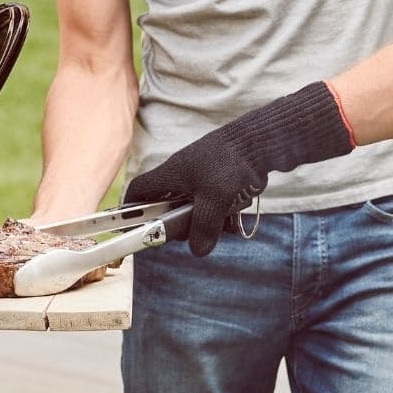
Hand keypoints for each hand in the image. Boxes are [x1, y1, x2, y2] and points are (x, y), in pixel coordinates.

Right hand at [123, 82, 352, 256]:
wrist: (260, 141)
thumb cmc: (230, 163)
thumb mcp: (215, 199)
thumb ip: (204, 226)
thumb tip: (198, 251)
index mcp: (170, 174)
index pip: (139, 191)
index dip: (132, 210)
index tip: (134, 228)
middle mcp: (182, 176)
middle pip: (167, 207)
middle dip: (177, 225)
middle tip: (190, 234)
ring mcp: (201, 178)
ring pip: (193, 209)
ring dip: (204, 223)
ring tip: (220, 227)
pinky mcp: (219, 181)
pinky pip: (213, 206)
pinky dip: (220, 217)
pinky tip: (234, 222)